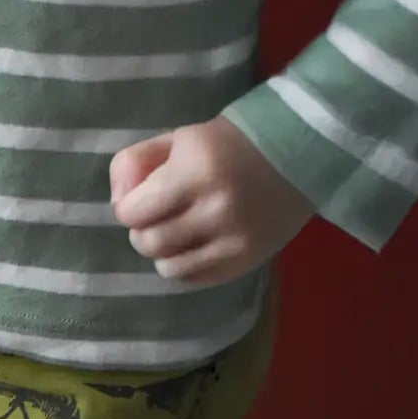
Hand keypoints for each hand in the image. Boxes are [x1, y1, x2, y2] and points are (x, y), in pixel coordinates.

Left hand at [111, 117, 313, 286]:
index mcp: (195, 170)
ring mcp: (234, 240)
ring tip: (177, 231)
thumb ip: (135, 164)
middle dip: (143, 231)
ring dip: (163, 252)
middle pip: (148, 243)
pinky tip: (196, 244)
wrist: (301, 150)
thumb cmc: (229, 144)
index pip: (131, 213)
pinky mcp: (247, 261)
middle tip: (159, 216)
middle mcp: (215, 208)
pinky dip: (185, 265)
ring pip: (167, 268)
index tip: (141, 198)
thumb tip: (116, 204)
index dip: (129, 207)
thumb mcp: (179, 139)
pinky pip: (194, 279)